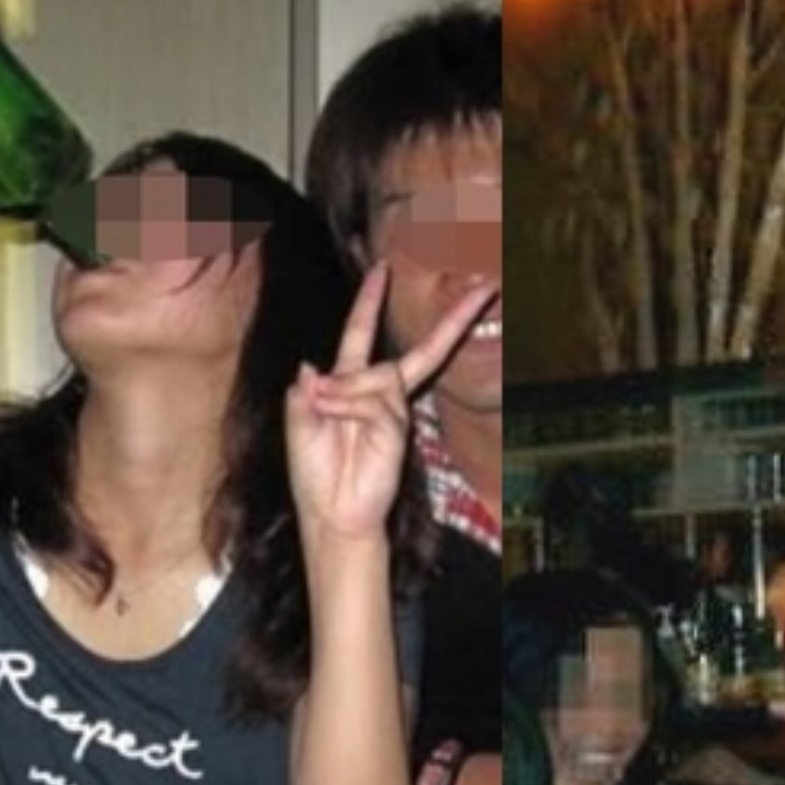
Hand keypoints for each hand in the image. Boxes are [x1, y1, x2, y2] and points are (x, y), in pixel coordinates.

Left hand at [286, 263, 494, 542]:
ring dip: (344, 391)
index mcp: (350, 386)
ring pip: (378, 375)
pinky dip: (347, 406)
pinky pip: (373, 401)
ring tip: (324, 410)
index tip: (381, 270)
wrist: (331, 514)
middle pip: (420, 353)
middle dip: (454, 323)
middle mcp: (379, 394)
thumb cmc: (316, 473)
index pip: (361, 334)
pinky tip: (332, 416)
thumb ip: (305, 392)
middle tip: (486, 289)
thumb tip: (313, 367)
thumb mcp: (298, 423)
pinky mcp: (397, 429)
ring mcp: (393, 412)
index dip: (370, 302)